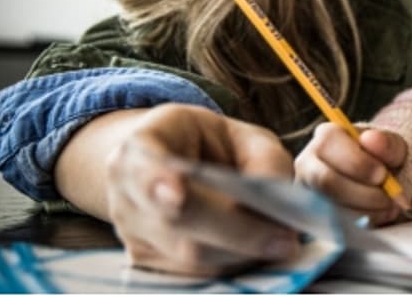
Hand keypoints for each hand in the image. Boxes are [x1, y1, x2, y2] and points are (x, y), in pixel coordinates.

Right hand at [98, 104, 299, 275]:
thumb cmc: (215, 146)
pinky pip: (193, 275)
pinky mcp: (146, 264)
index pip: (144, 167)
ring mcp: (131, 233)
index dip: (158, 182)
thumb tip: (280, 205)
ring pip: (188, 256)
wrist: (177, 163)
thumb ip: (266, 162)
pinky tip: (257, 252)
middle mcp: (126, 192)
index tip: (177, 197)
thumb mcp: (245, 136)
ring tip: (280, 244)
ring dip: (241, 254)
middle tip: (285, 240)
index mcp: (142, 146)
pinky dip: (232, 265)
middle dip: (236, 233)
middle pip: (176, 222)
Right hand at [294, 123, 407, 225]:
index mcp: (326, 136)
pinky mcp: (310, 215)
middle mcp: (308, 162)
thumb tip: (371, 139)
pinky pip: (330, 225)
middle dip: (362, 193)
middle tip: (388, 198)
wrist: (380, 181)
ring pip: (327, 206)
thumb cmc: (383, 159)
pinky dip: (359, 224)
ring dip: (364, 211)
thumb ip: (387, 143)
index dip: (358, 163)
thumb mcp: (393, 147)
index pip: (329, 146)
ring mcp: (305, 190)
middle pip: (325, 180)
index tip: (383, 175)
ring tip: (388, 208)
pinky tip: (377, 217)